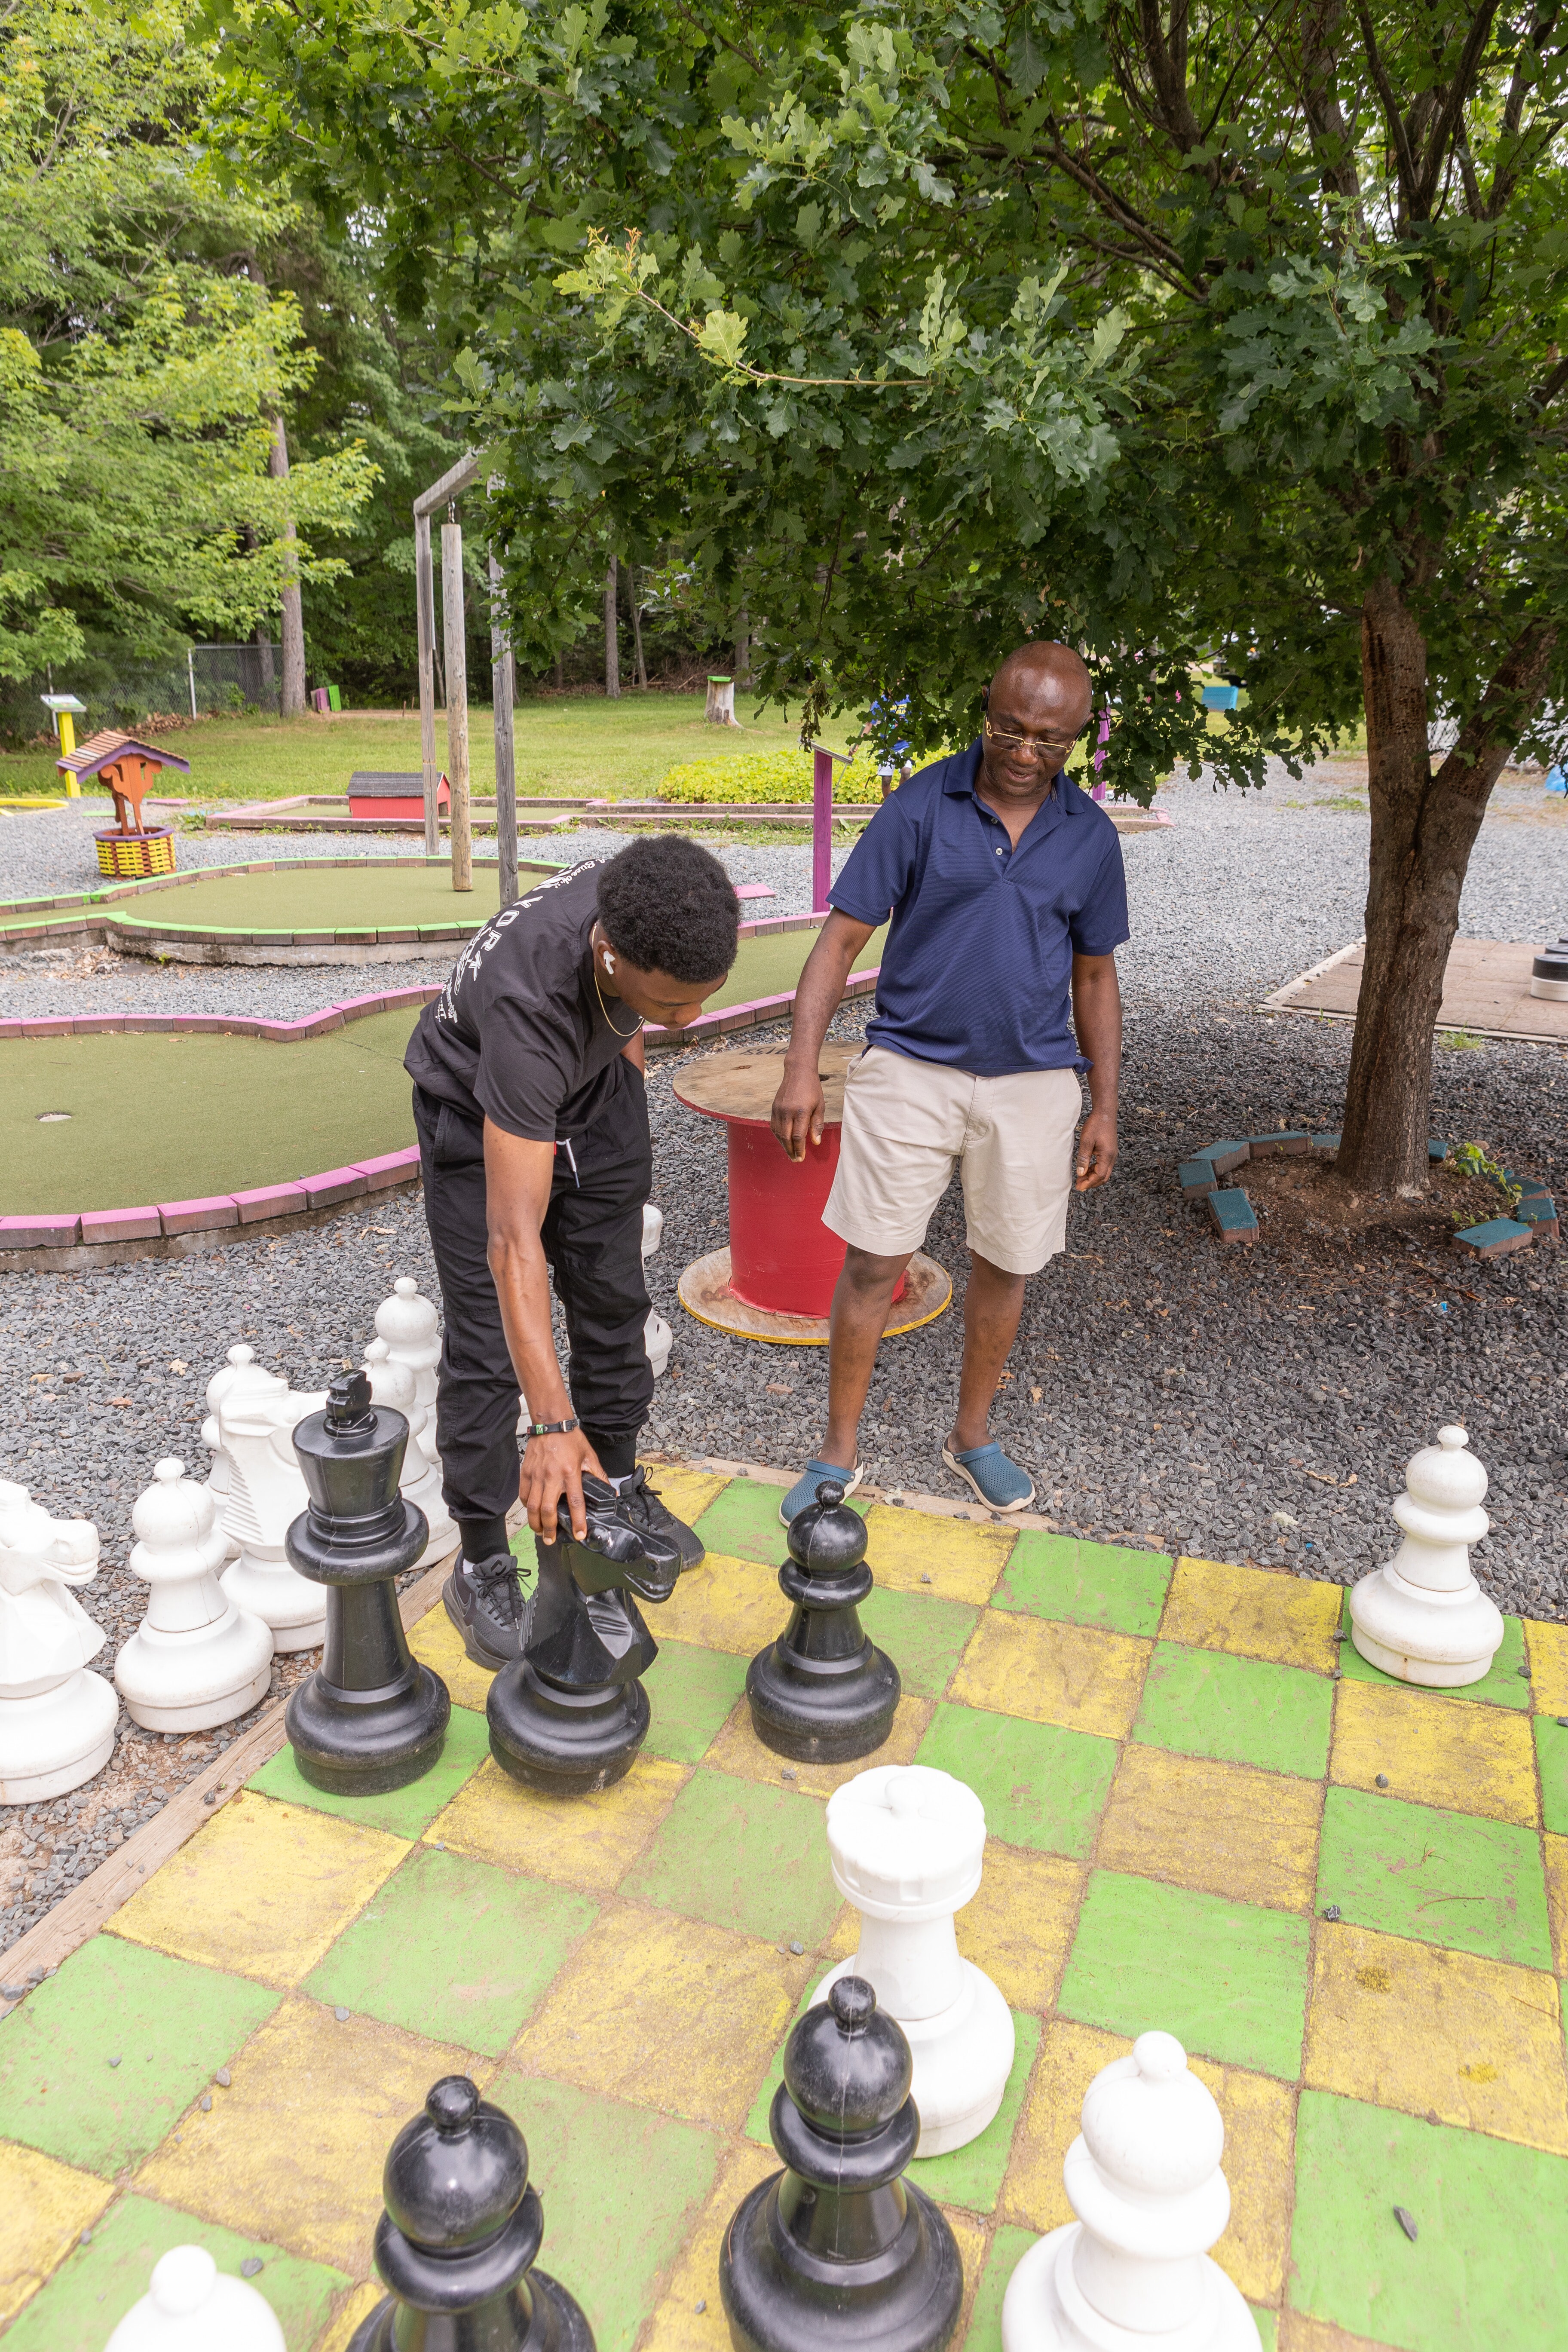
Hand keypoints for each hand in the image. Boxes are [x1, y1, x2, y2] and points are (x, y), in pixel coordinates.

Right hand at [520, 1426, 604, 1541]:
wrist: (551, 1423)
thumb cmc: (570, 1439)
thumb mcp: (589, 1456)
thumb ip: (599, 1476)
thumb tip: (610, 1492)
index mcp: (571, 1472)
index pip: (575, 1502)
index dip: (578, 1521)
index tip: (579, 1534)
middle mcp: (552, 1476)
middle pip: (548, 1509)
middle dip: (549, 1528)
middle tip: (551, 1539)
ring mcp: (537, 1475)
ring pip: (532, 1506)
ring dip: (535, 1522)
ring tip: (540, 1531)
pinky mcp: (526, 1472)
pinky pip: (524, 1495)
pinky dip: (527, 1507)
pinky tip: (532, 1513)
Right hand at [770, 1060, 826, 1162]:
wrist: (798, 1072)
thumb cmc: (812, 1089)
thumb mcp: (820, 1106)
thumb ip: (817, 1125)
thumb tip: (816, 1142)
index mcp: (801, 1111)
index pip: (798, 1136)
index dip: (799, 1149)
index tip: (801, 1158)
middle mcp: (788, 1111)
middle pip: (786, 1137)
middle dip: (790, 1151)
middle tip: (795, 1160)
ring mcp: (779, 1109)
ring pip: (778, 1133)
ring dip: (783, 1145)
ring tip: (790, 1152)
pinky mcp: (774, 1107)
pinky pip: (774, 1126)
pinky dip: (778, 1136)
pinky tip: (783, 1140)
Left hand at [1075, 1105, 1117, 1190]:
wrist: (1105, 1113)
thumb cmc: (1096, 1125)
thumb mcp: (1086, 1141)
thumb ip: (1083, 1158)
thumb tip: (1080, 1173)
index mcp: (1107, 1155)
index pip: (1099, 1175)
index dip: (1089, 1183)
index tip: (1079, 1187)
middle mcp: (1112, 1157)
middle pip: (1103, 1177)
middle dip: (1091, 1183)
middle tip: (1079, 1185)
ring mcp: (1112, 1155)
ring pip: (1104, 1172)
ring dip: (1093, 1177)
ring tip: (1080, 1178)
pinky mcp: (1109, 1152)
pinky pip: (1103, 1165)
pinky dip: (1095, 1170)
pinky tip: (1086, 1169)